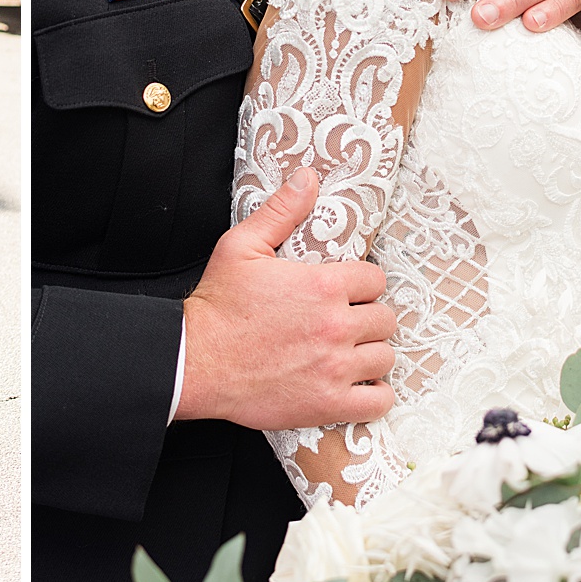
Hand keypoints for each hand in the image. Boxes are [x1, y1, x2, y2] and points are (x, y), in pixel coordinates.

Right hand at [175, 167, 396, 429]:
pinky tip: (357, 384)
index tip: (346, 291)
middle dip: (367, 317)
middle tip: (345, 321)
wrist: (195, 360)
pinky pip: (378, 401)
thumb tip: (308, 179)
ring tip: (349, 351)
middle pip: (384, 319)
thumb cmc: (218, 305)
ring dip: (370, 353)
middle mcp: (336, 326)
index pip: (375, 280)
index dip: (361, 283)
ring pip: (385, 357)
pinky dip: (374, 394)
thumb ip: (282, 211)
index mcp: (322, 285)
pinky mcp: (328, 403)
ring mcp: (335, 368)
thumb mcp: (242, 246)